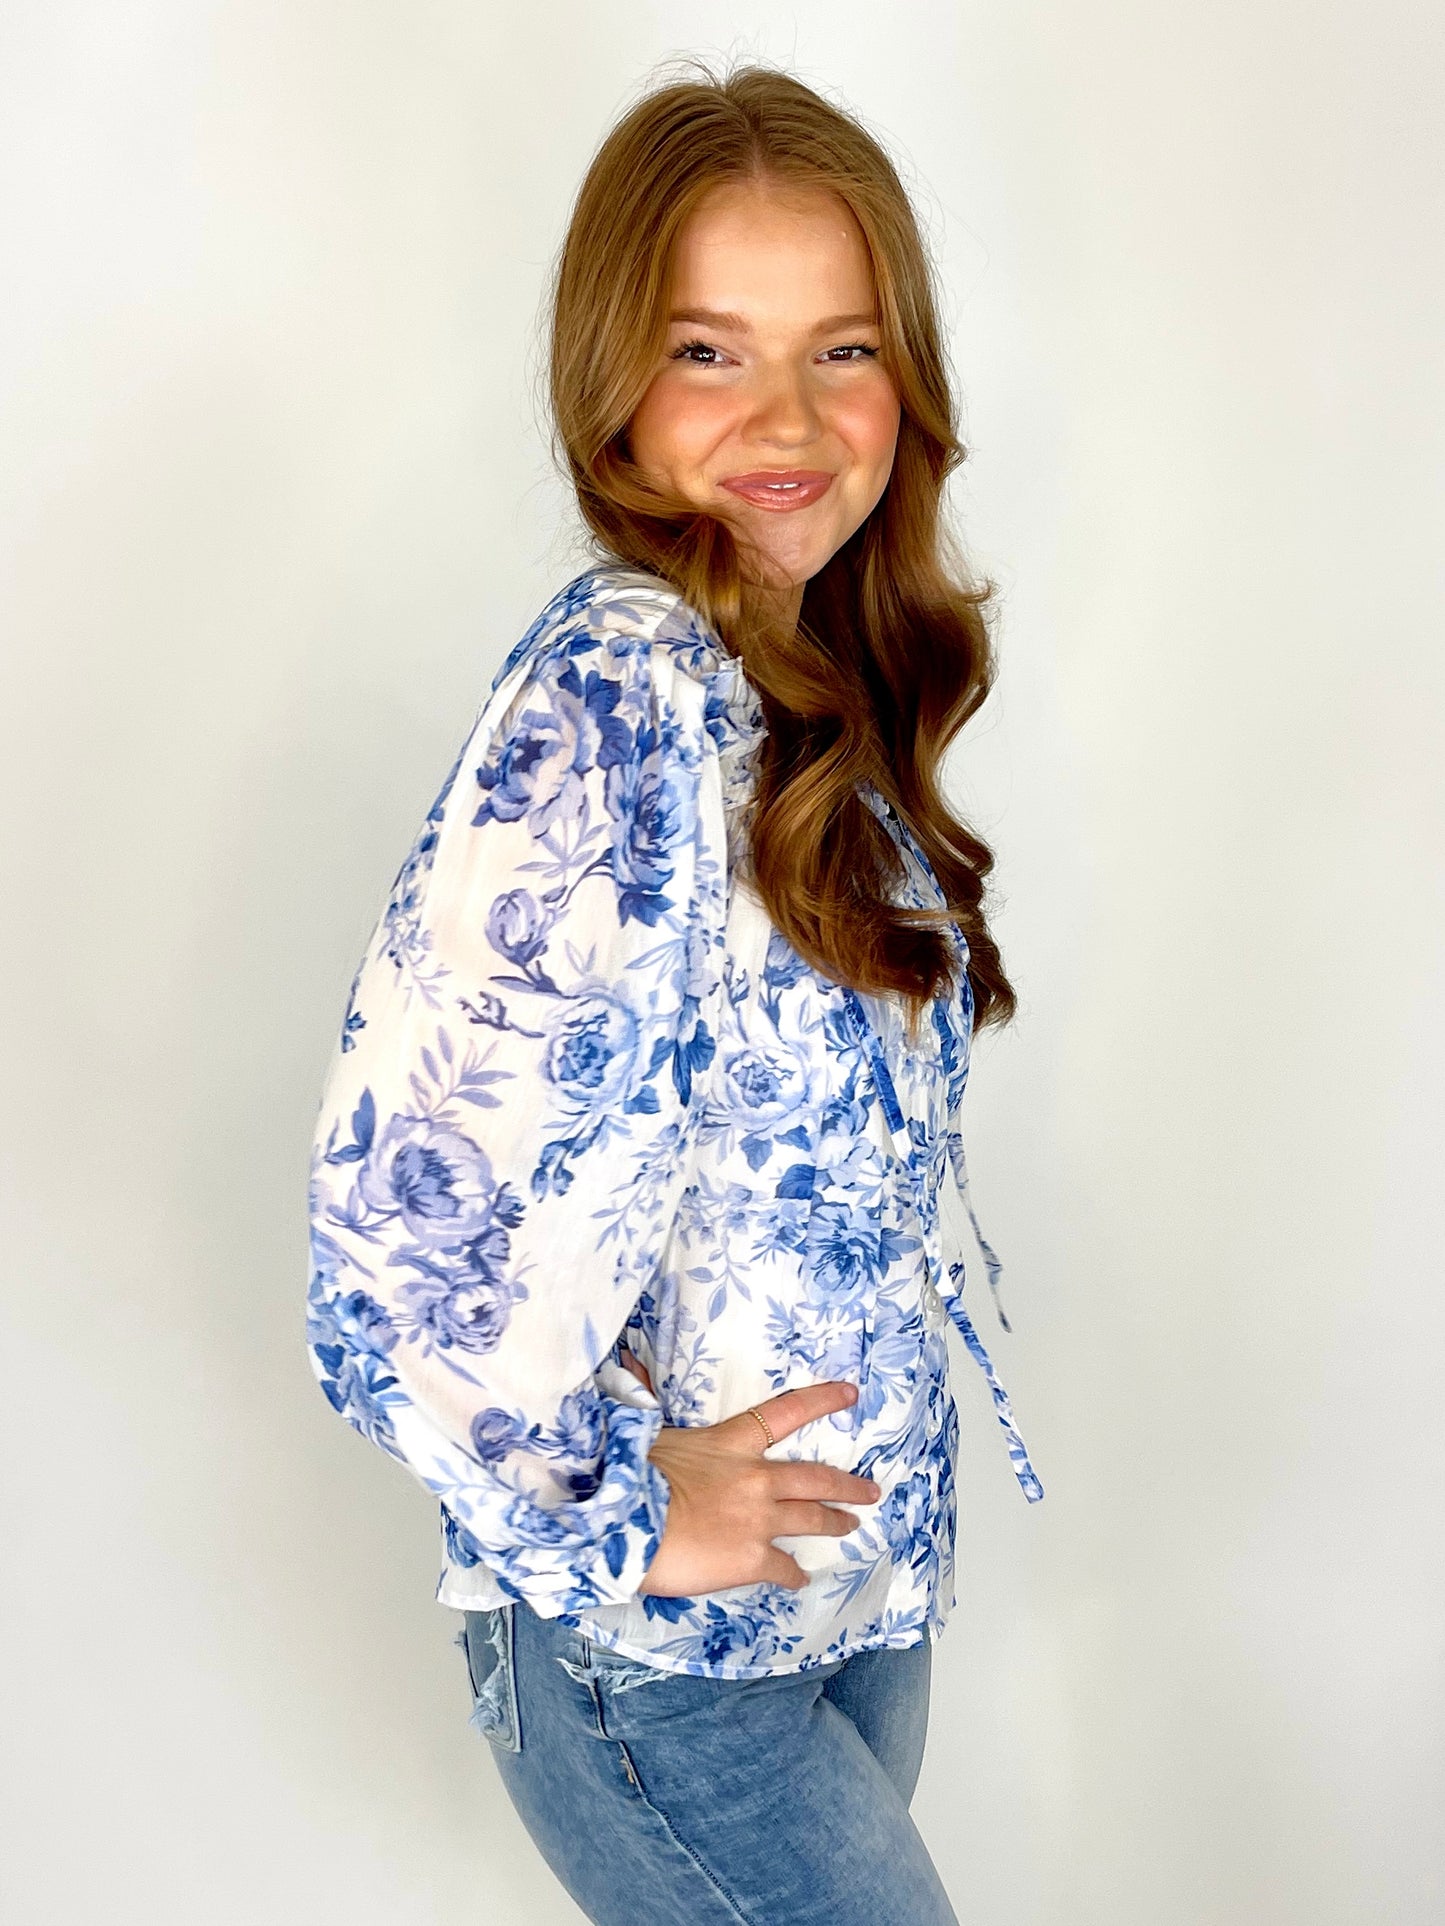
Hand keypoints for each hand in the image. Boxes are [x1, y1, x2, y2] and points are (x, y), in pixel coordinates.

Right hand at [636, 1378, 880, 1596]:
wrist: (625, 1523)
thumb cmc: (630, 1476)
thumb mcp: (655, 1436)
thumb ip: (669, 1423)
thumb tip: (633, 1370)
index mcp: (731, 1442)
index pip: (787, 1412)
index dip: (823, 1401)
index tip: (851, 1394)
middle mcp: (756, 1477)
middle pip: (816, 1478)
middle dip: (848, 1485)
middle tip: (870, 1491)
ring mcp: (759, 1520)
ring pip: (811, 1520)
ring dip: (835, 1523)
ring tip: (850, 1526)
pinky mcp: (753, 1559)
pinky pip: (785, 1568)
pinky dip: (794, 1574)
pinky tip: (799, 1578)